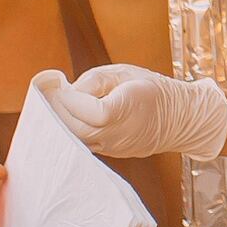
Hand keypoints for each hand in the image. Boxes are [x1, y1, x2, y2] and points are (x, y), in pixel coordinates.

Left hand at [40, 66, 226, 160]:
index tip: (59, 86)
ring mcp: (113, 147)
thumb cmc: (151, 89)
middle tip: (46, 94)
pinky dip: (69, 131)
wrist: (180, 119)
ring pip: (75, 140)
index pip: (90, 111)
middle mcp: (119, 133)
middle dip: (56, 111)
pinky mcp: (109, 153)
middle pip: (76, 128)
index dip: (70, 99)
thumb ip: (93, 80)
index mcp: (127, 109)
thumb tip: (66, 92)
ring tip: (52, 105)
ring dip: (59, 123)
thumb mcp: (124, 72)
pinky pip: (82, 144)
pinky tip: (64, 117)